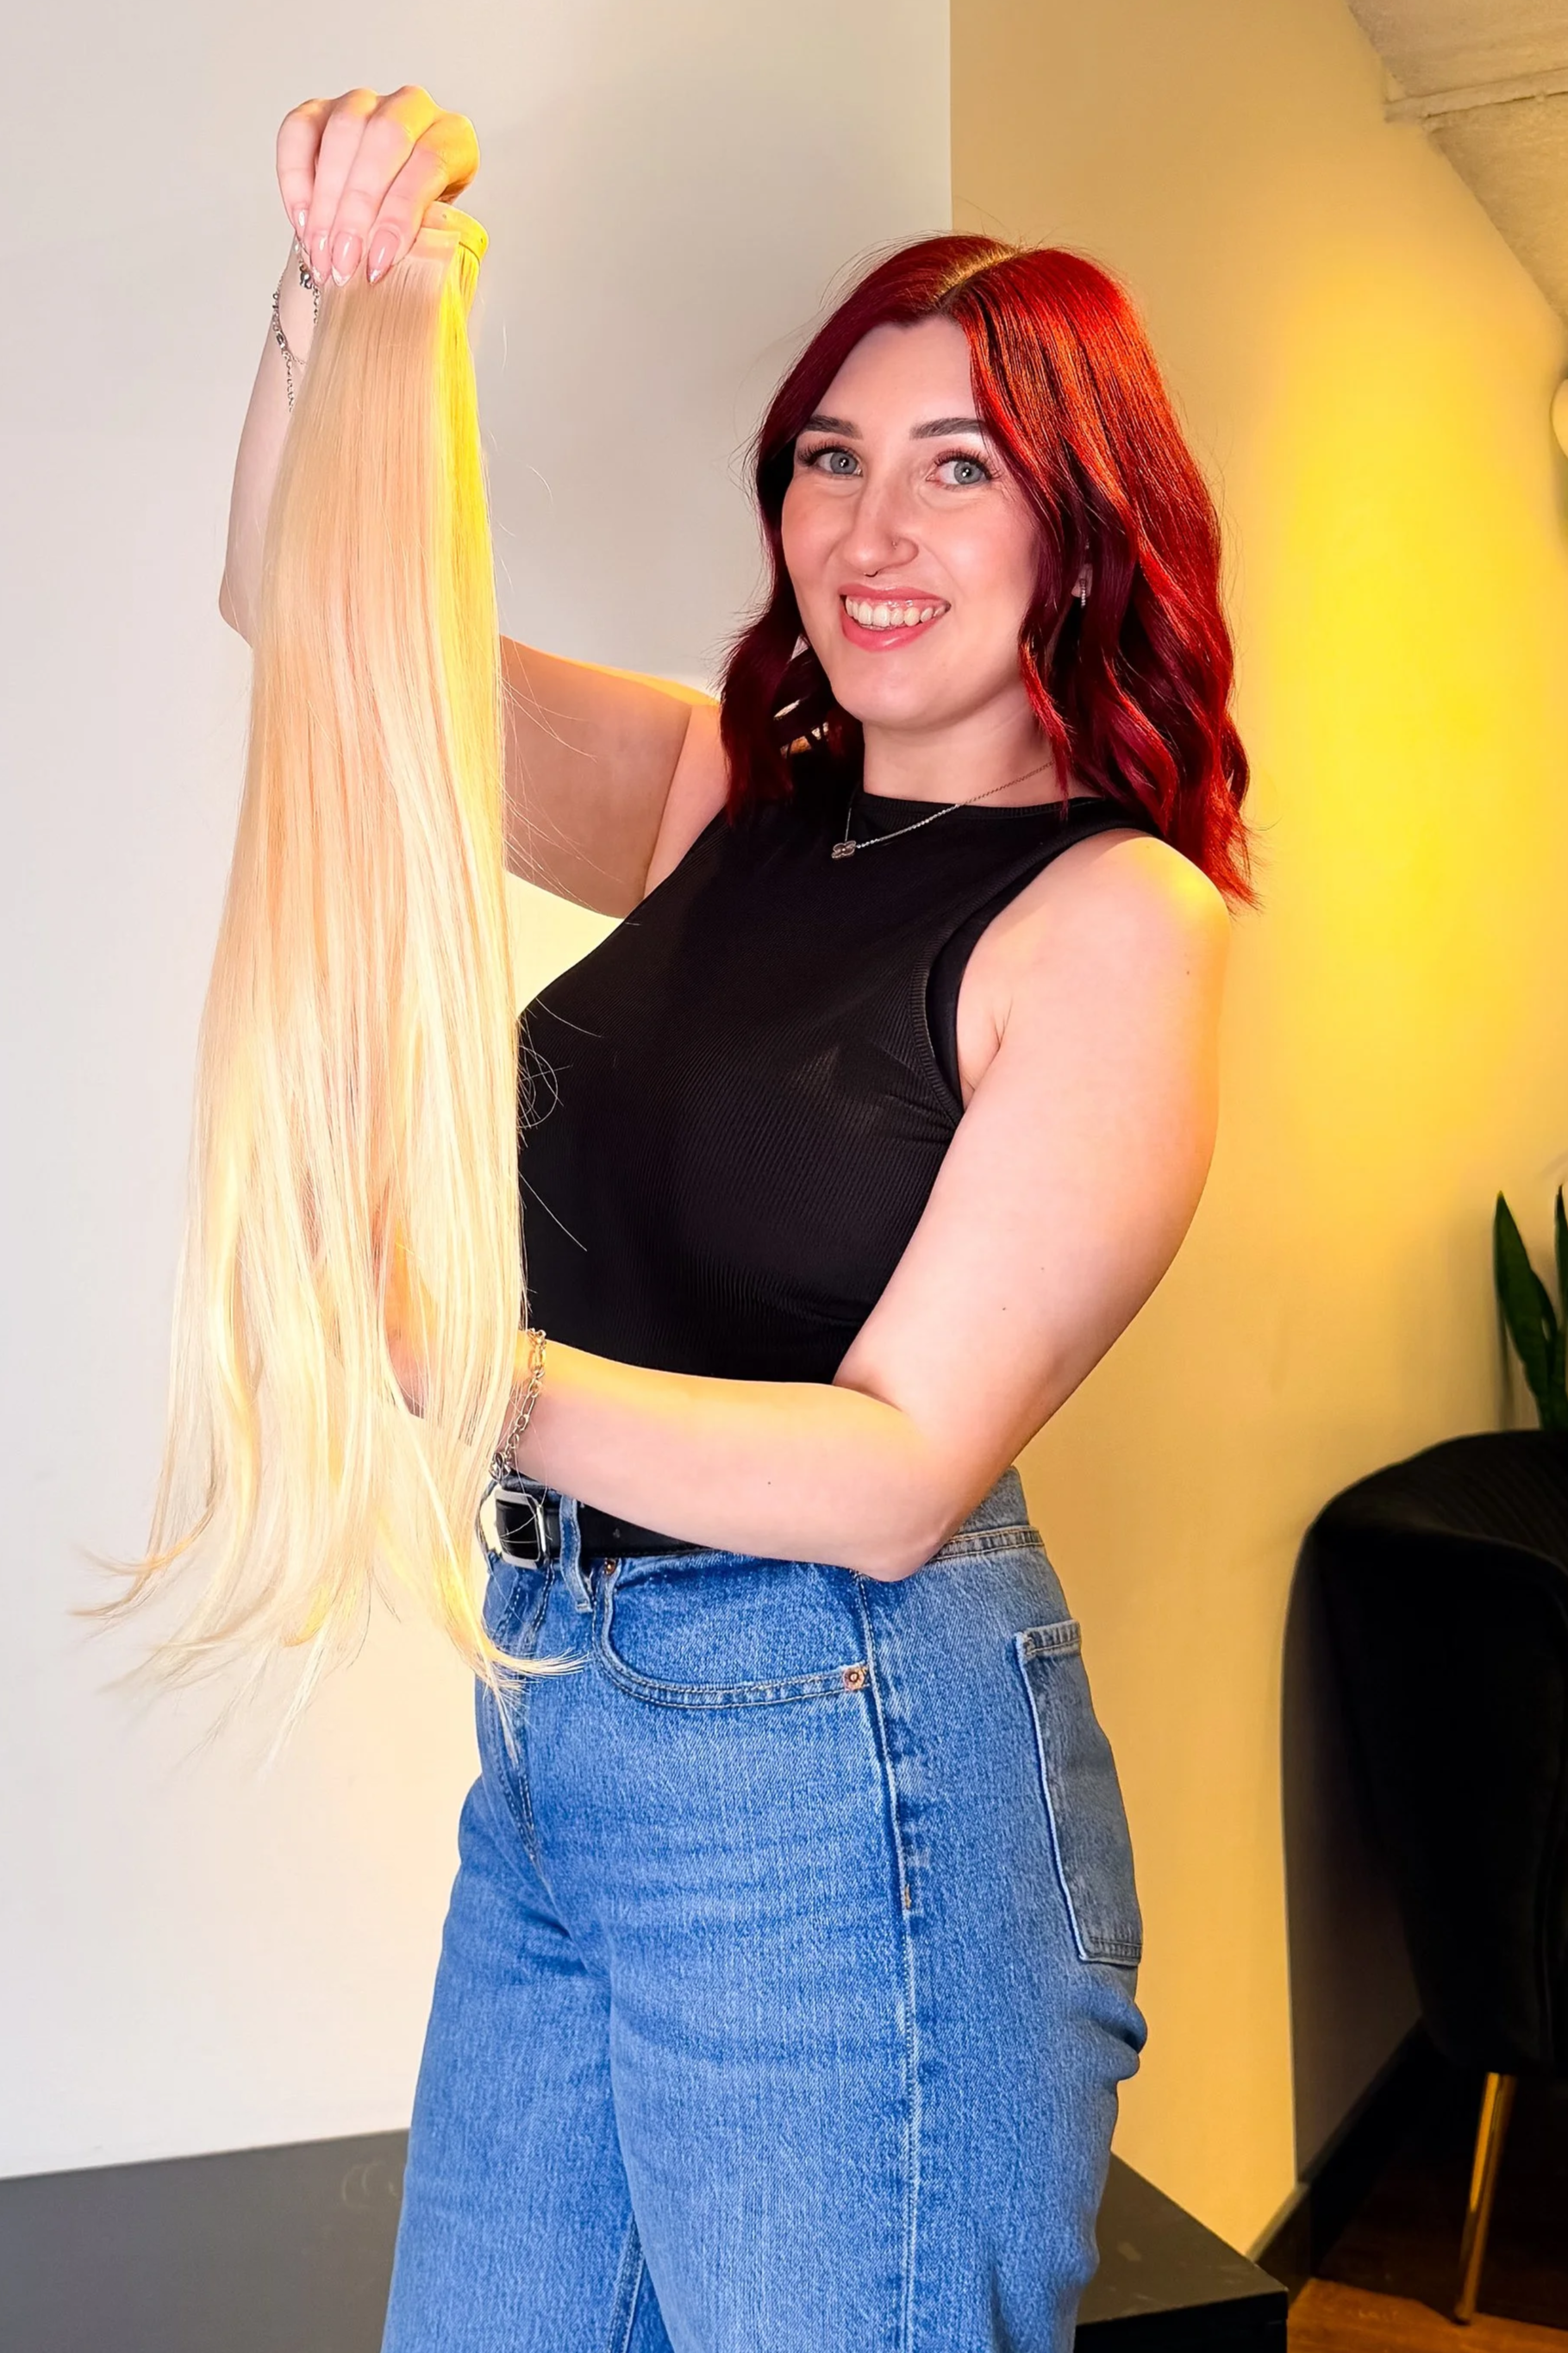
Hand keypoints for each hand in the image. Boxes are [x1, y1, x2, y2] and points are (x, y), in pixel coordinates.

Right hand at [277, 86, 479, 292]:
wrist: (384, 221)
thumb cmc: (418, 228)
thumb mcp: (436, 237)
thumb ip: (428, 245)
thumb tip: (406, 279)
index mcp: (452, 136)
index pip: (428, 163)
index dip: (400, 215)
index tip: (379, 263)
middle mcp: (411, 108)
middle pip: (383, 141)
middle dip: (358, 209)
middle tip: (344, 262)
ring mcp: (363, 103)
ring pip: (342, 132)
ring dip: (326, 201)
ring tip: (321, 254)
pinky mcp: (320, 109)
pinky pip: (298, 131)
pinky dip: (295, 179)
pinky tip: (302, 222)